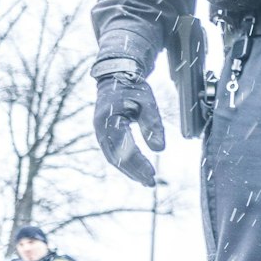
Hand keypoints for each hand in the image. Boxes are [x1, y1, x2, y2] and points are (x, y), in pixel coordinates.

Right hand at [94, 71, 164, 186]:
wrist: (116, 77)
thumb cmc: (132, 88)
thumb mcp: (147, 103)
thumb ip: (153, 125)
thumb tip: (159, 149)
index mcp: (109, 119)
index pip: (123, 147)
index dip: (137, 162)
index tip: (152, 174)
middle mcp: (100, 128)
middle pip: (115, 157)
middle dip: (134, 172)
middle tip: (151, 183)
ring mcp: (100, 132)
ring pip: (113, 157)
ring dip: (130, 171)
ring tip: (147, 182)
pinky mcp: (104, 134)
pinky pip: (113, 153)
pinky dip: (125, 164)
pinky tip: (139, 171)